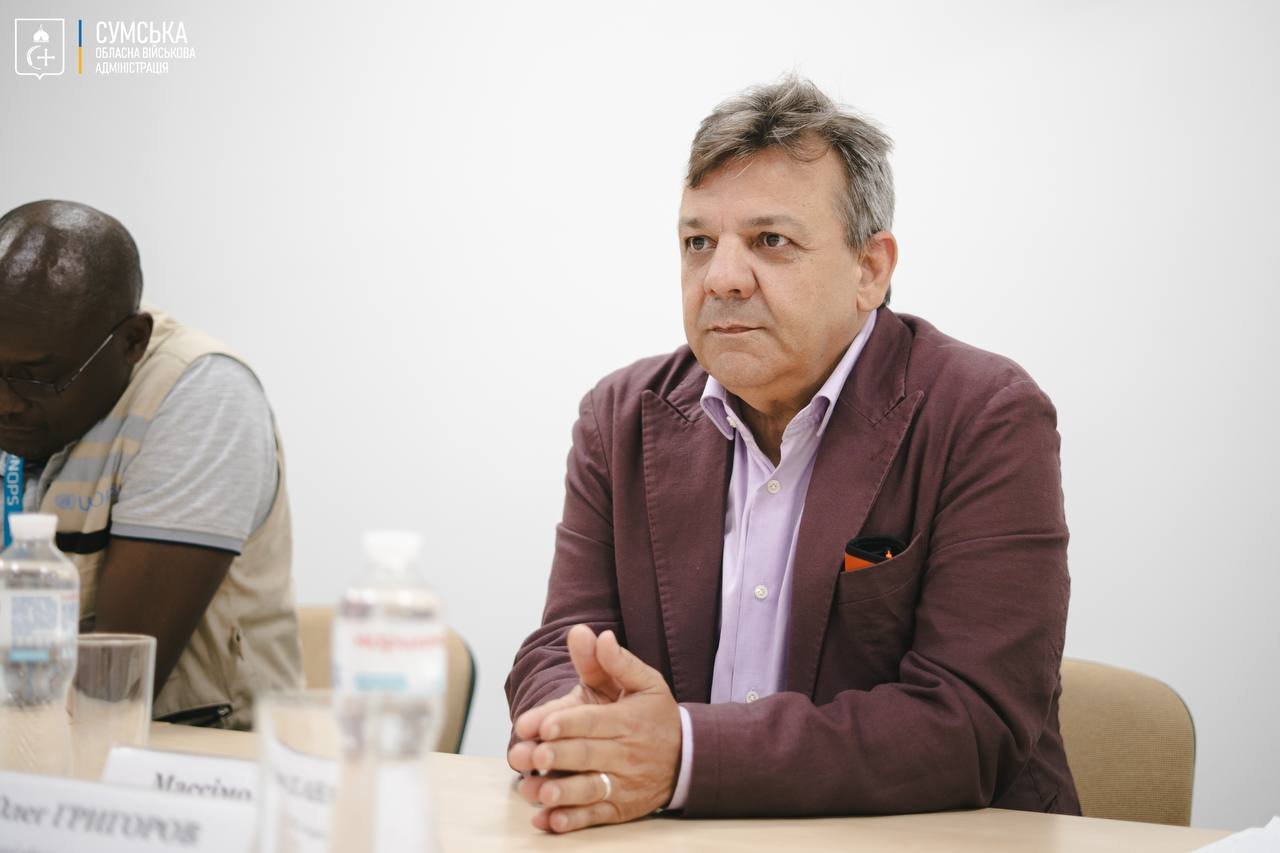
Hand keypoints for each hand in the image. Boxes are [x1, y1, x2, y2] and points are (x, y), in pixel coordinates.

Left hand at [507, 625, 681, 833]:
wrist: (688, 757)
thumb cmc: (655, 715)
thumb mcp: (644, 682)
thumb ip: (615, 661)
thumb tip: (596, 635)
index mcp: (627, 719)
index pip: (593, 721)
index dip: (566, 723)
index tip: (539, 725)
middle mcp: (625, 753)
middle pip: (587, 755)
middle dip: (557, 756)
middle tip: (529, 756)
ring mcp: (623, 783)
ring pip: (590, 790)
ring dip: (562, 792)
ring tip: (537, 790)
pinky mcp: (620, 807)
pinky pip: (595, 817)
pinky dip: (572, 821)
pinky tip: (550, 821)